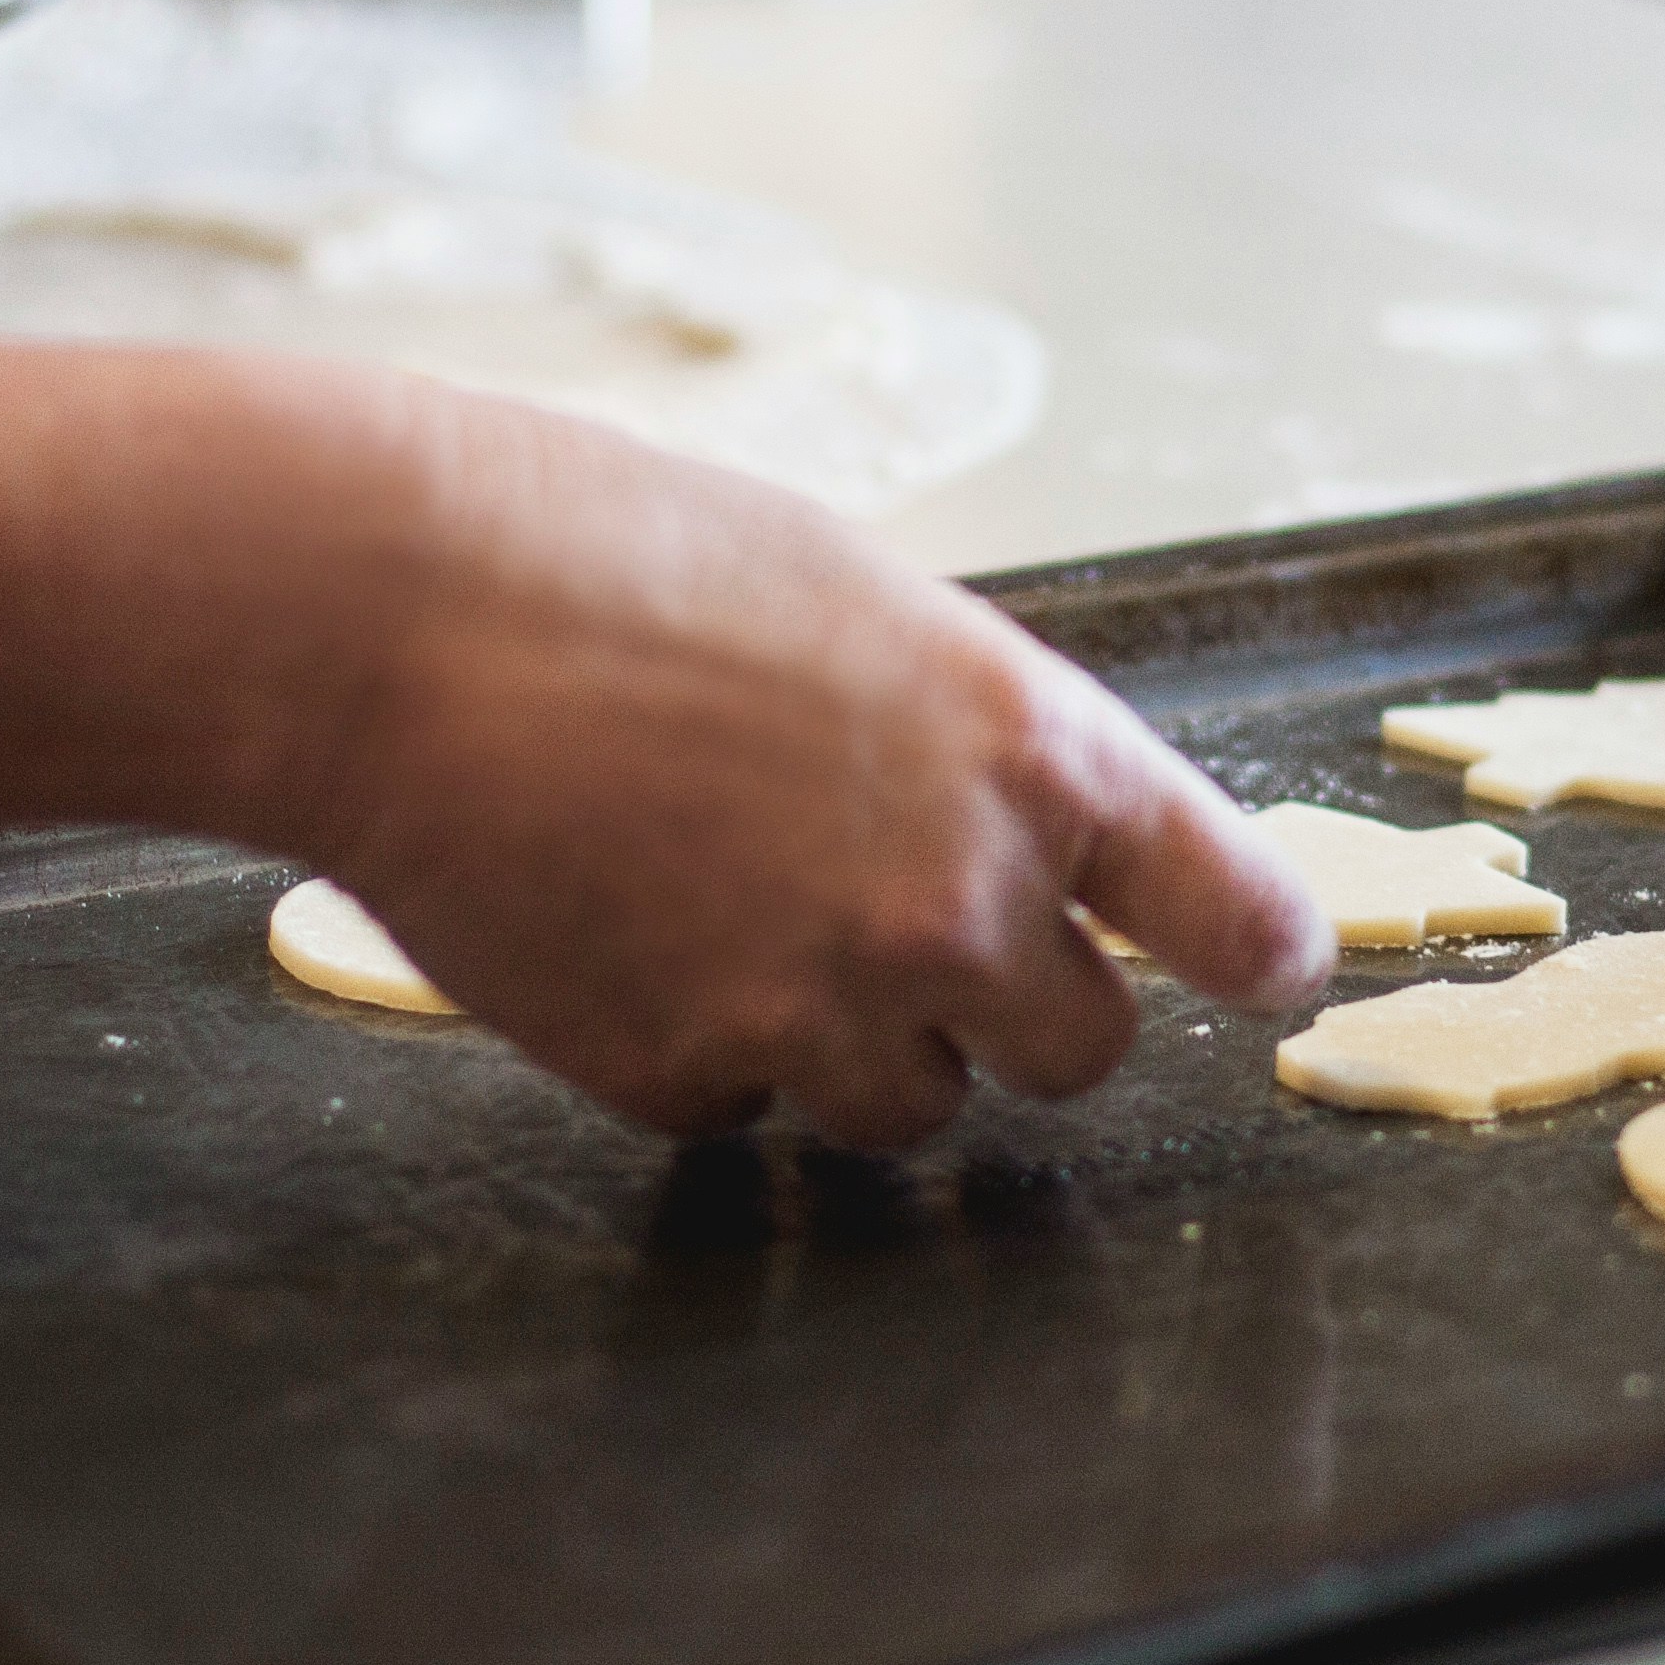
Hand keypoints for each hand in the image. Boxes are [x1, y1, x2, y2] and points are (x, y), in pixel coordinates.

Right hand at [285, 392, 1332, 1143]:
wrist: (393, 613)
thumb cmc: (615, 554)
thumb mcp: (863, 606)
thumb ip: (971, 739)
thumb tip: (1019, 834)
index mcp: (1038, 753)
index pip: (1234, 910)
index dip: (1260, 950)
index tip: (1271, 970)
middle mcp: (965, 901)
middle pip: (1080, 1053)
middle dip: (1009, 1007)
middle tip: (899, 924)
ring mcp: (828, 1007)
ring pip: (912, 1105)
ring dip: (850, 1040)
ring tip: (723, 899)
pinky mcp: (687, 1076)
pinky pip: (742, 1109)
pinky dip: (698, 1049)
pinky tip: (618, 925)